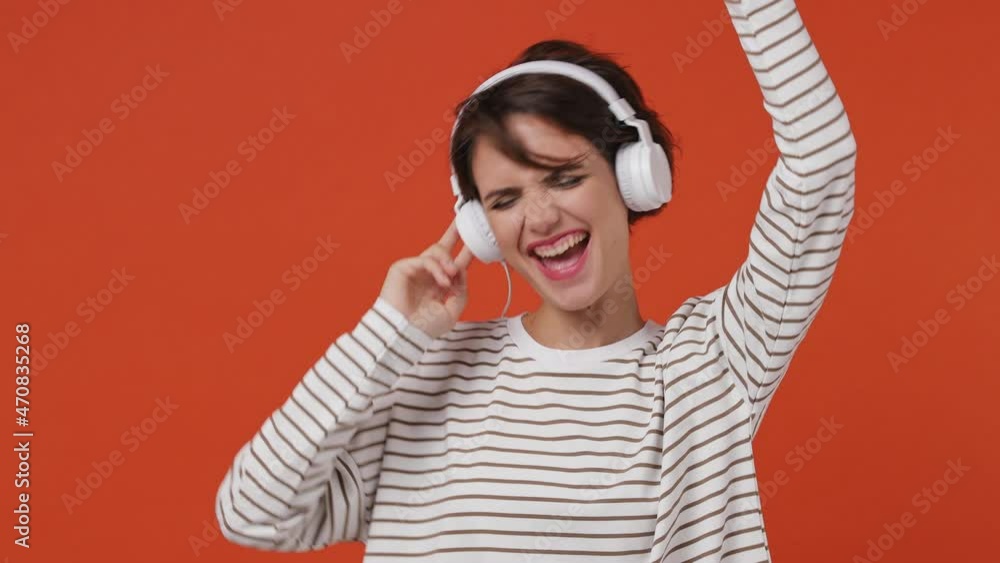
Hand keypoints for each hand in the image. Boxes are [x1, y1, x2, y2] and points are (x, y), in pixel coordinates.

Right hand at [378, 219, 473, 339]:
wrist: (403, 333)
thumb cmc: (424, 327)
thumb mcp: (452, 311)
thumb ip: (461, 291)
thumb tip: (461, 270)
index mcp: (439, 285)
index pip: (454, 264)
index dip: (465, 252)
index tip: (476, 240)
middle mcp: (427, 275)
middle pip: (442, 248)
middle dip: (454, 234)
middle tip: (463, 223)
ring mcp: (415, 270)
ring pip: (436, 250)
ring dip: (448, 260)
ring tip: (452, 273)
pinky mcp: (402, 268)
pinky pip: (425, 260)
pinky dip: (437, 269)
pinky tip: (442, 282)